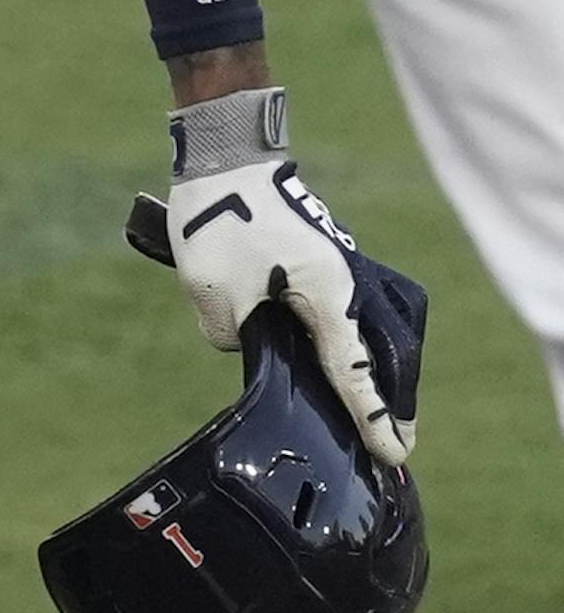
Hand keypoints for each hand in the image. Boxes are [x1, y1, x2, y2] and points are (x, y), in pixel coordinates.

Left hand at [160, 109, 423, 466]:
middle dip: (395, 399)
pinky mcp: (333, 256)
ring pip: (387, 326)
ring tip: (387, 407)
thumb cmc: (219, 221)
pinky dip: (370, 338)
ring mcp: (348, 264)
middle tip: (399, 443)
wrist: (226, 158)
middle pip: (389, 351)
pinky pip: (368, 307)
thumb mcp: (213, 295)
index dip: (374, 417)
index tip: (394, 454)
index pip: (355, 371)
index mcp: (328, 293)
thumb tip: (256, 341)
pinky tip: (357, 358)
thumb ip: (238, 336)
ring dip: (389, 367)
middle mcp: (350, 281)